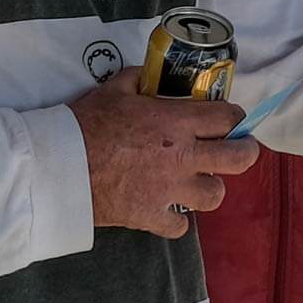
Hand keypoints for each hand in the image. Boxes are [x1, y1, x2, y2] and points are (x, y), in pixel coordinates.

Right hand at [68, 69, 260, 238]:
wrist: (57, 167)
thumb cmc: (84, 124)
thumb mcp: (113, 90)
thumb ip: (138, 80)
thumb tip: (148, 75)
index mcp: (176, 123)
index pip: (228, 118)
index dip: (235, 117)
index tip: (231, 119)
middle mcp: (182, 157)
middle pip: (240, 158)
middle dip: (245, 152)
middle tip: (238, 150)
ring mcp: (170, 190)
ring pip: (216, 195)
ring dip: (209, 187)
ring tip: (195, 180)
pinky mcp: (152, 217)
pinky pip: (181, 227)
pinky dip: (176, 220)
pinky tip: (166, 209)